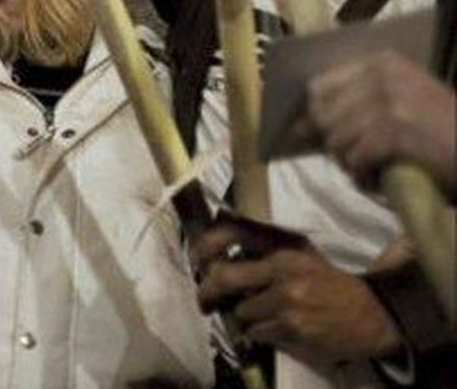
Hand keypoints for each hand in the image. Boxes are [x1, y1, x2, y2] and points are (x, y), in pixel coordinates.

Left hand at [194, 220, 401, 362]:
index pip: (234, 234)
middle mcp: (284, 274)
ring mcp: (287, 304)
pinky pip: (256, 334)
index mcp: (285, 252)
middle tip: (204, 301)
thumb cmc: (330, 285)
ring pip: (241, 313)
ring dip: (246, 317)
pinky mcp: (292, 331)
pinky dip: (261, 334)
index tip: (195, 258)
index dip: (206, 246)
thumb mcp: (301, 258)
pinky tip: (280, 329)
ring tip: (266, 316)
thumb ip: (264, 256)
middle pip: (224, 279)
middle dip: (208, 292)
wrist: (372, 315)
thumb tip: (216, 261)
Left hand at [306, 51, 455, 196]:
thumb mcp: (403, 101)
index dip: (317, 114)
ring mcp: (389, 103)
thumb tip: (298, 127)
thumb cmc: (443, 129)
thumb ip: (355, 104)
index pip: (320, 86)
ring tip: (368, 169)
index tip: (320, 132)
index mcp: (383, 62)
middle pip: (324, 115)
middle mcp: (382, 76)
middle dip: (334, 143)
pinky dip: (362, 175)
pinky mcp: (396, 132)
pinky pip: (356, 157)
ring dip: (349, 162)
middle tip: (355, 158)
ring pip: (337, 139)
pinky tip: (375, 179)